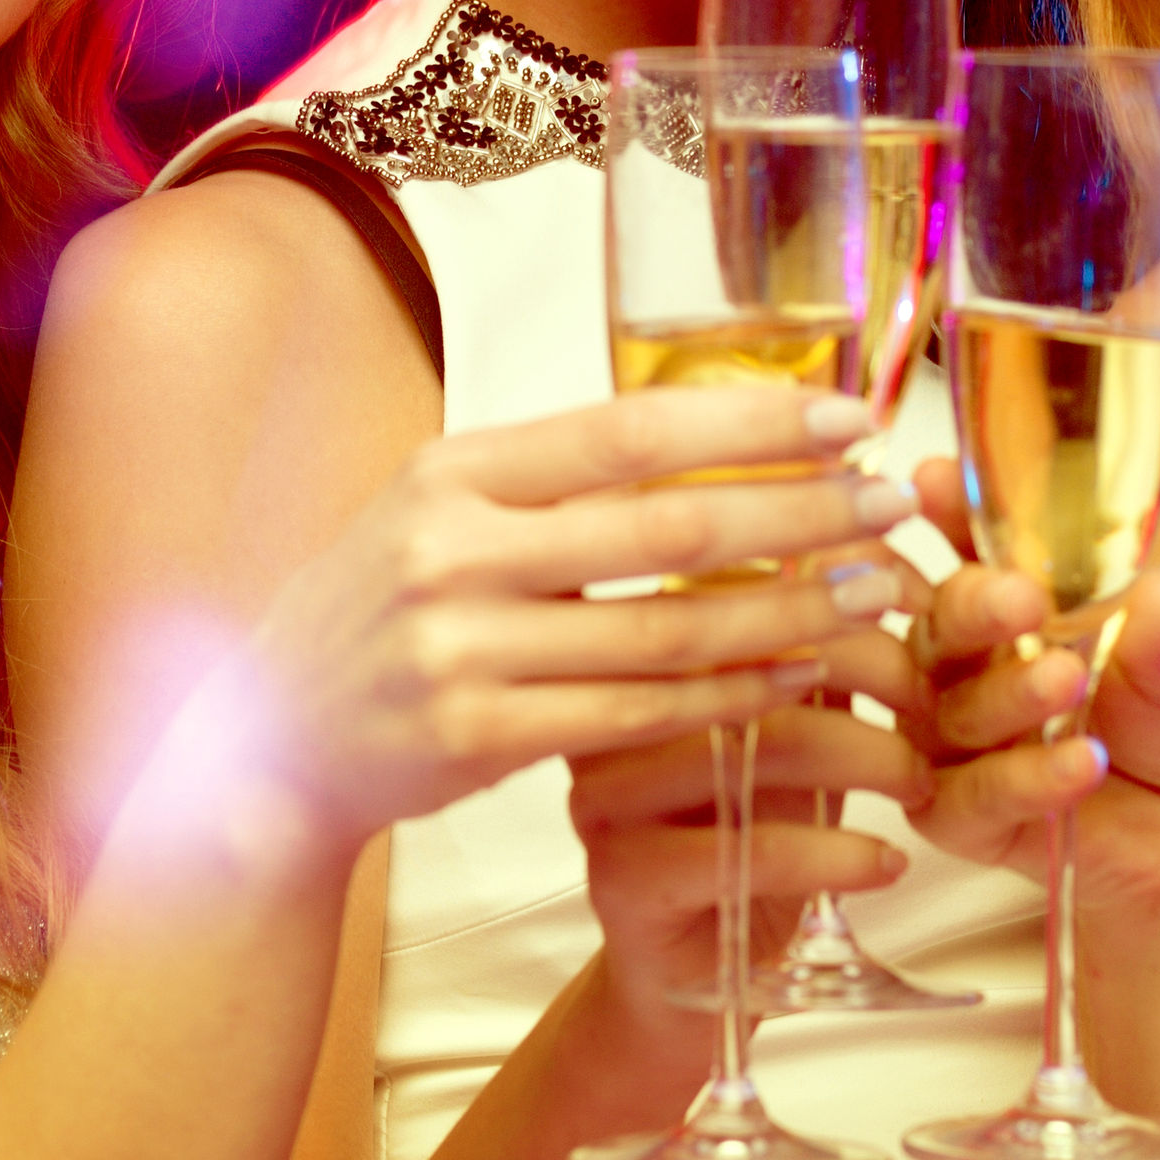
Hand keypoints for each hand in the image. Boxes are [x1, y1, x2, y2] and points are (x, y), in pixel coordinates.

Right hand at [156, 389, 917, 873]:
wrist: (266, 741)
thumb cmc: (381, 613)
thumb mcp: (439, 513)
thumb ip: (553, 481)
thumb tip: (716, 426)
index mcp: (453, 471)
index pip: (624, 431)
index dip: (748, 424)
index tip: (850, 418)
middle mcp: (450, 549)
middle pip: (662, 528)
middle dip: (799, 514)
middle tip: (893, 503)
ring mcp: (459, 648)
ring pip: (663, 633)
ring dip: (787, 613)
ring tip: (875, 592)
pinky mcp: (474, 737)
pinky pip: (633, 716)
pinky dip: (725, 697)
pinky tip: (795, 677)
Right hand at [568, 570, 933, 1027]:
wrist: (692, 978)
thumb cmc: (748, 830)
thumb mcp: (789, 722)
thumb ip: (819, 640)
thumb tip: (892, 533)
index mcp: (635, 641)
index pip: (737, 571)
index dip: (841, 580)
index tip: (920, 603)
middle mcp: (601, 704)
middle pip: (751, 648)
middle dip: (870, 663)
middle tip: (940, 699)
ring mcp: (603, 793)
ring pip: (754, 744)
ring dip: (866, 756)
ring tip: (920, 781)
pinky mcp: (624, 880)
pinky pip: (745, 850)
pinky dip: (837, 852)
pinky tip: (887, 862)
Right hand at [905, 458, 1159, 929]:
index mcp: (1017, 606)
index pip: (966, 547)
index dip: (947, 513)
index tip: (938, 483)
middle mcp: (973, 666)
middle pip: (936, 624)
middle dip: (973, 606)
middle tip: (1023, 599)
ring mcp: (958, 741)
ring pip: (947, 710)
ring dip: (1009, 694)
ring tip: (1072, 682)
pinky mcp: (961, 816)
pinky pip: (972, 794)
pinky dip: (1026, 778)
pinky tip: (1081, 765)